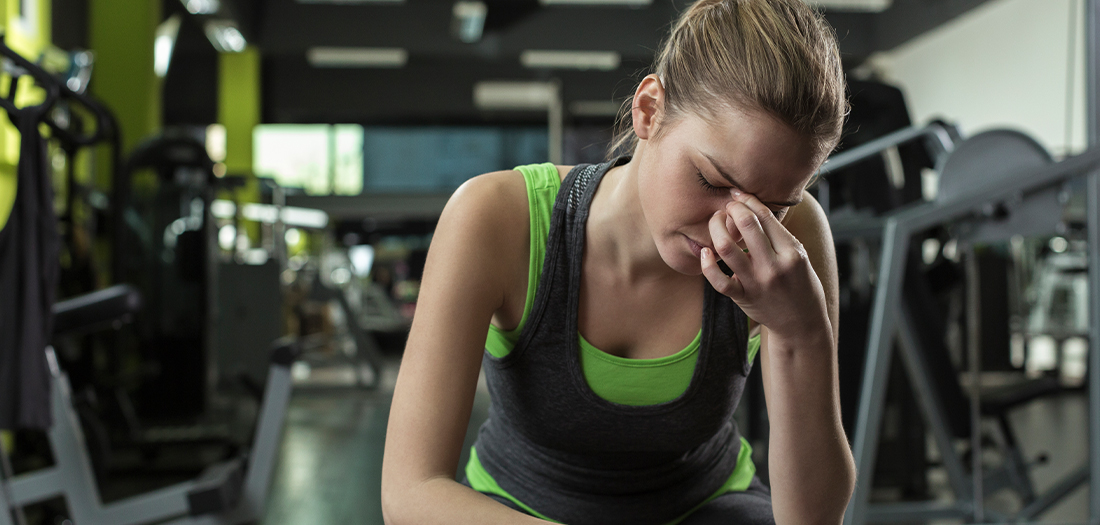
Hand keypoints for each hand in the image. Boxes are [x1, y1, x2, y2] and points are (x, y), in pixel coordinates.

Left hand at [700, 192, 830, 342]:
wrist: (801, 323)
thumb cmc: (800, 284)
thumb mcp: (799, 256)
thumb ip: (779, 235)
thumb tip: (754, 205)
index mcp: (791, 252)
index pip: (765, 217)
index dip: (748, 200)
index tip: (738, 194)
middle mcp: (774, 266)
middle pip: (746, 225)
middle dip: (732, 209)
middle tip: (727, 206)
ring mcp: (757, 283)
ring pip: (727, 248)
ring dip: (716, 228)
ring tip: (716, 222)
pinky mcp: (743, 297)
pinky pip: (718, 280)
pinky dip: (707, 264)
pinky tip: (705, 251)